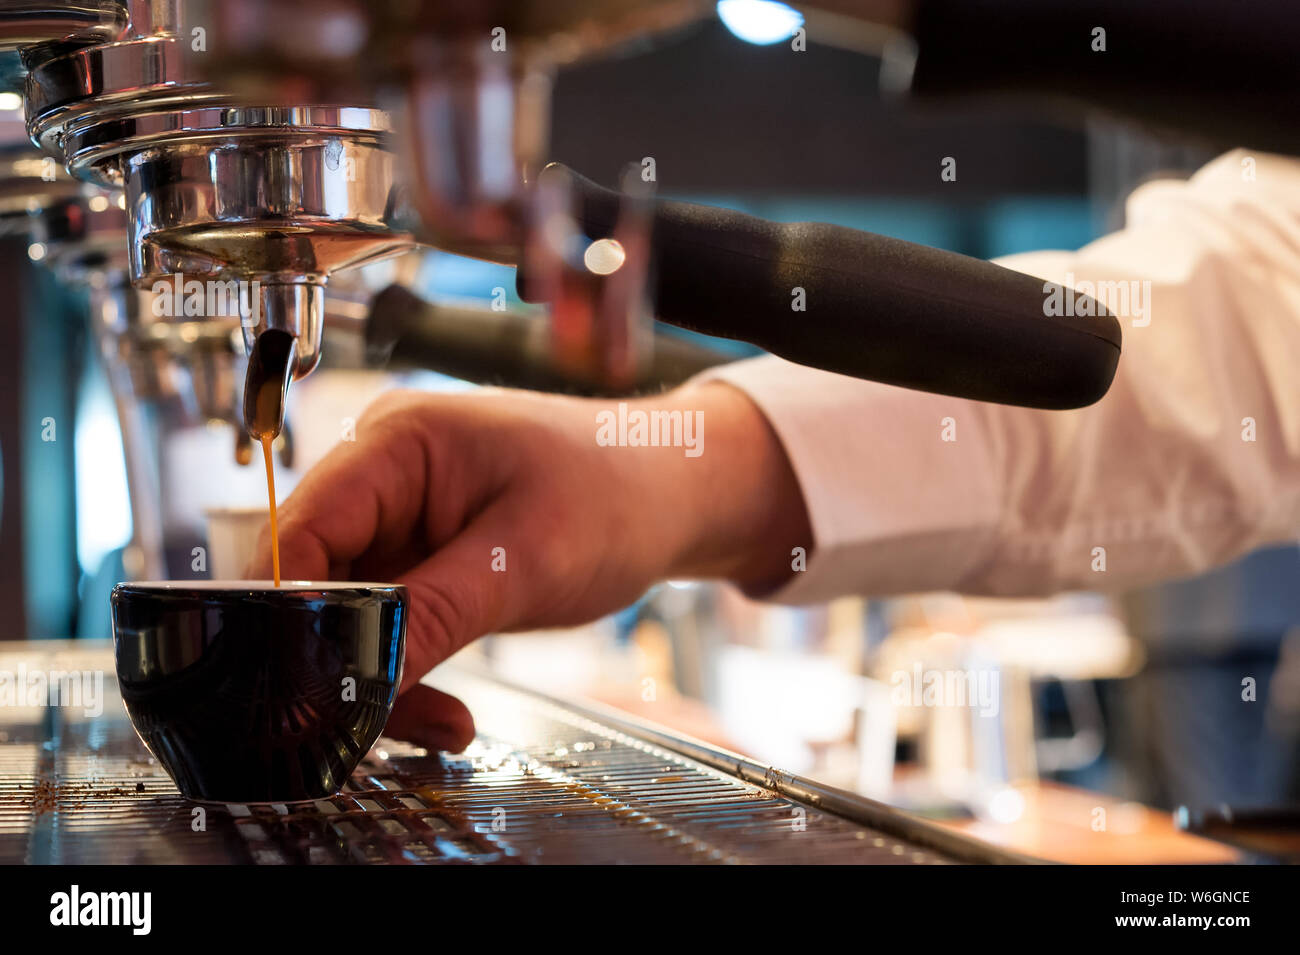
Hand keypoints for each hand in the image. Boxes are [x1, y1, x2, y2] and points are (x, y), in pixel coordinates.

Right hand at [247, 381, 809, 750]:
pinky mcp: (425, 552)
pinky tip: (443, 708)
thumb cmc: (619, 492)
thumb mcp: (525, 561)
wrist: (676, 494)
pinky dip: (408, 666)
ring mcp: (404, 514)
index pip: (302, 530)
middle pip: (317, 577)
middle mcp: (387, 472)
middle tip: (374, 721)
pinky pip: (389, 619)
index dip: (290, 612)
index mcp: (398, 442)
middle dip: (341, 656)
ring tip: (438, 723)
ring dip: (382, 674)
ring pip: (350, 610)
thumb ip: (430, 615)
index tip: (308, 685)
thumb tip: (352, 676)